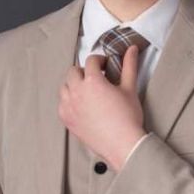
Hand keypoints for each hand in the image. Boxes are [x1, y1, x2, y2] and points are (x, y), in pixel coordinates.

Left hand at [58, 45, 145, 170]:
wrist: (122, 144)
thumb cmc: (128, 117)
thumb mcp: (130, 88)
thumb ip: (129, 66)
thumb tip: (131, 49)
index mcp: (92, 81)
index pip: (91, 61)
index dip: (100, 60)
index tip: (106, 66)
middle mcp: (77, 92)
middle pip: (73, 71)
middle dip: (84, 71)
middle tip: (96, 78)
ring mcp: (69, 107)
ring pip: (64, 87)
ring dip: (74, 85)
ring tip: (87, 91)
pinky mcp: (67, 120)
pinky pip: (62, 104)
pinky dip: (69, 101)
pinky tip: (81, 106)